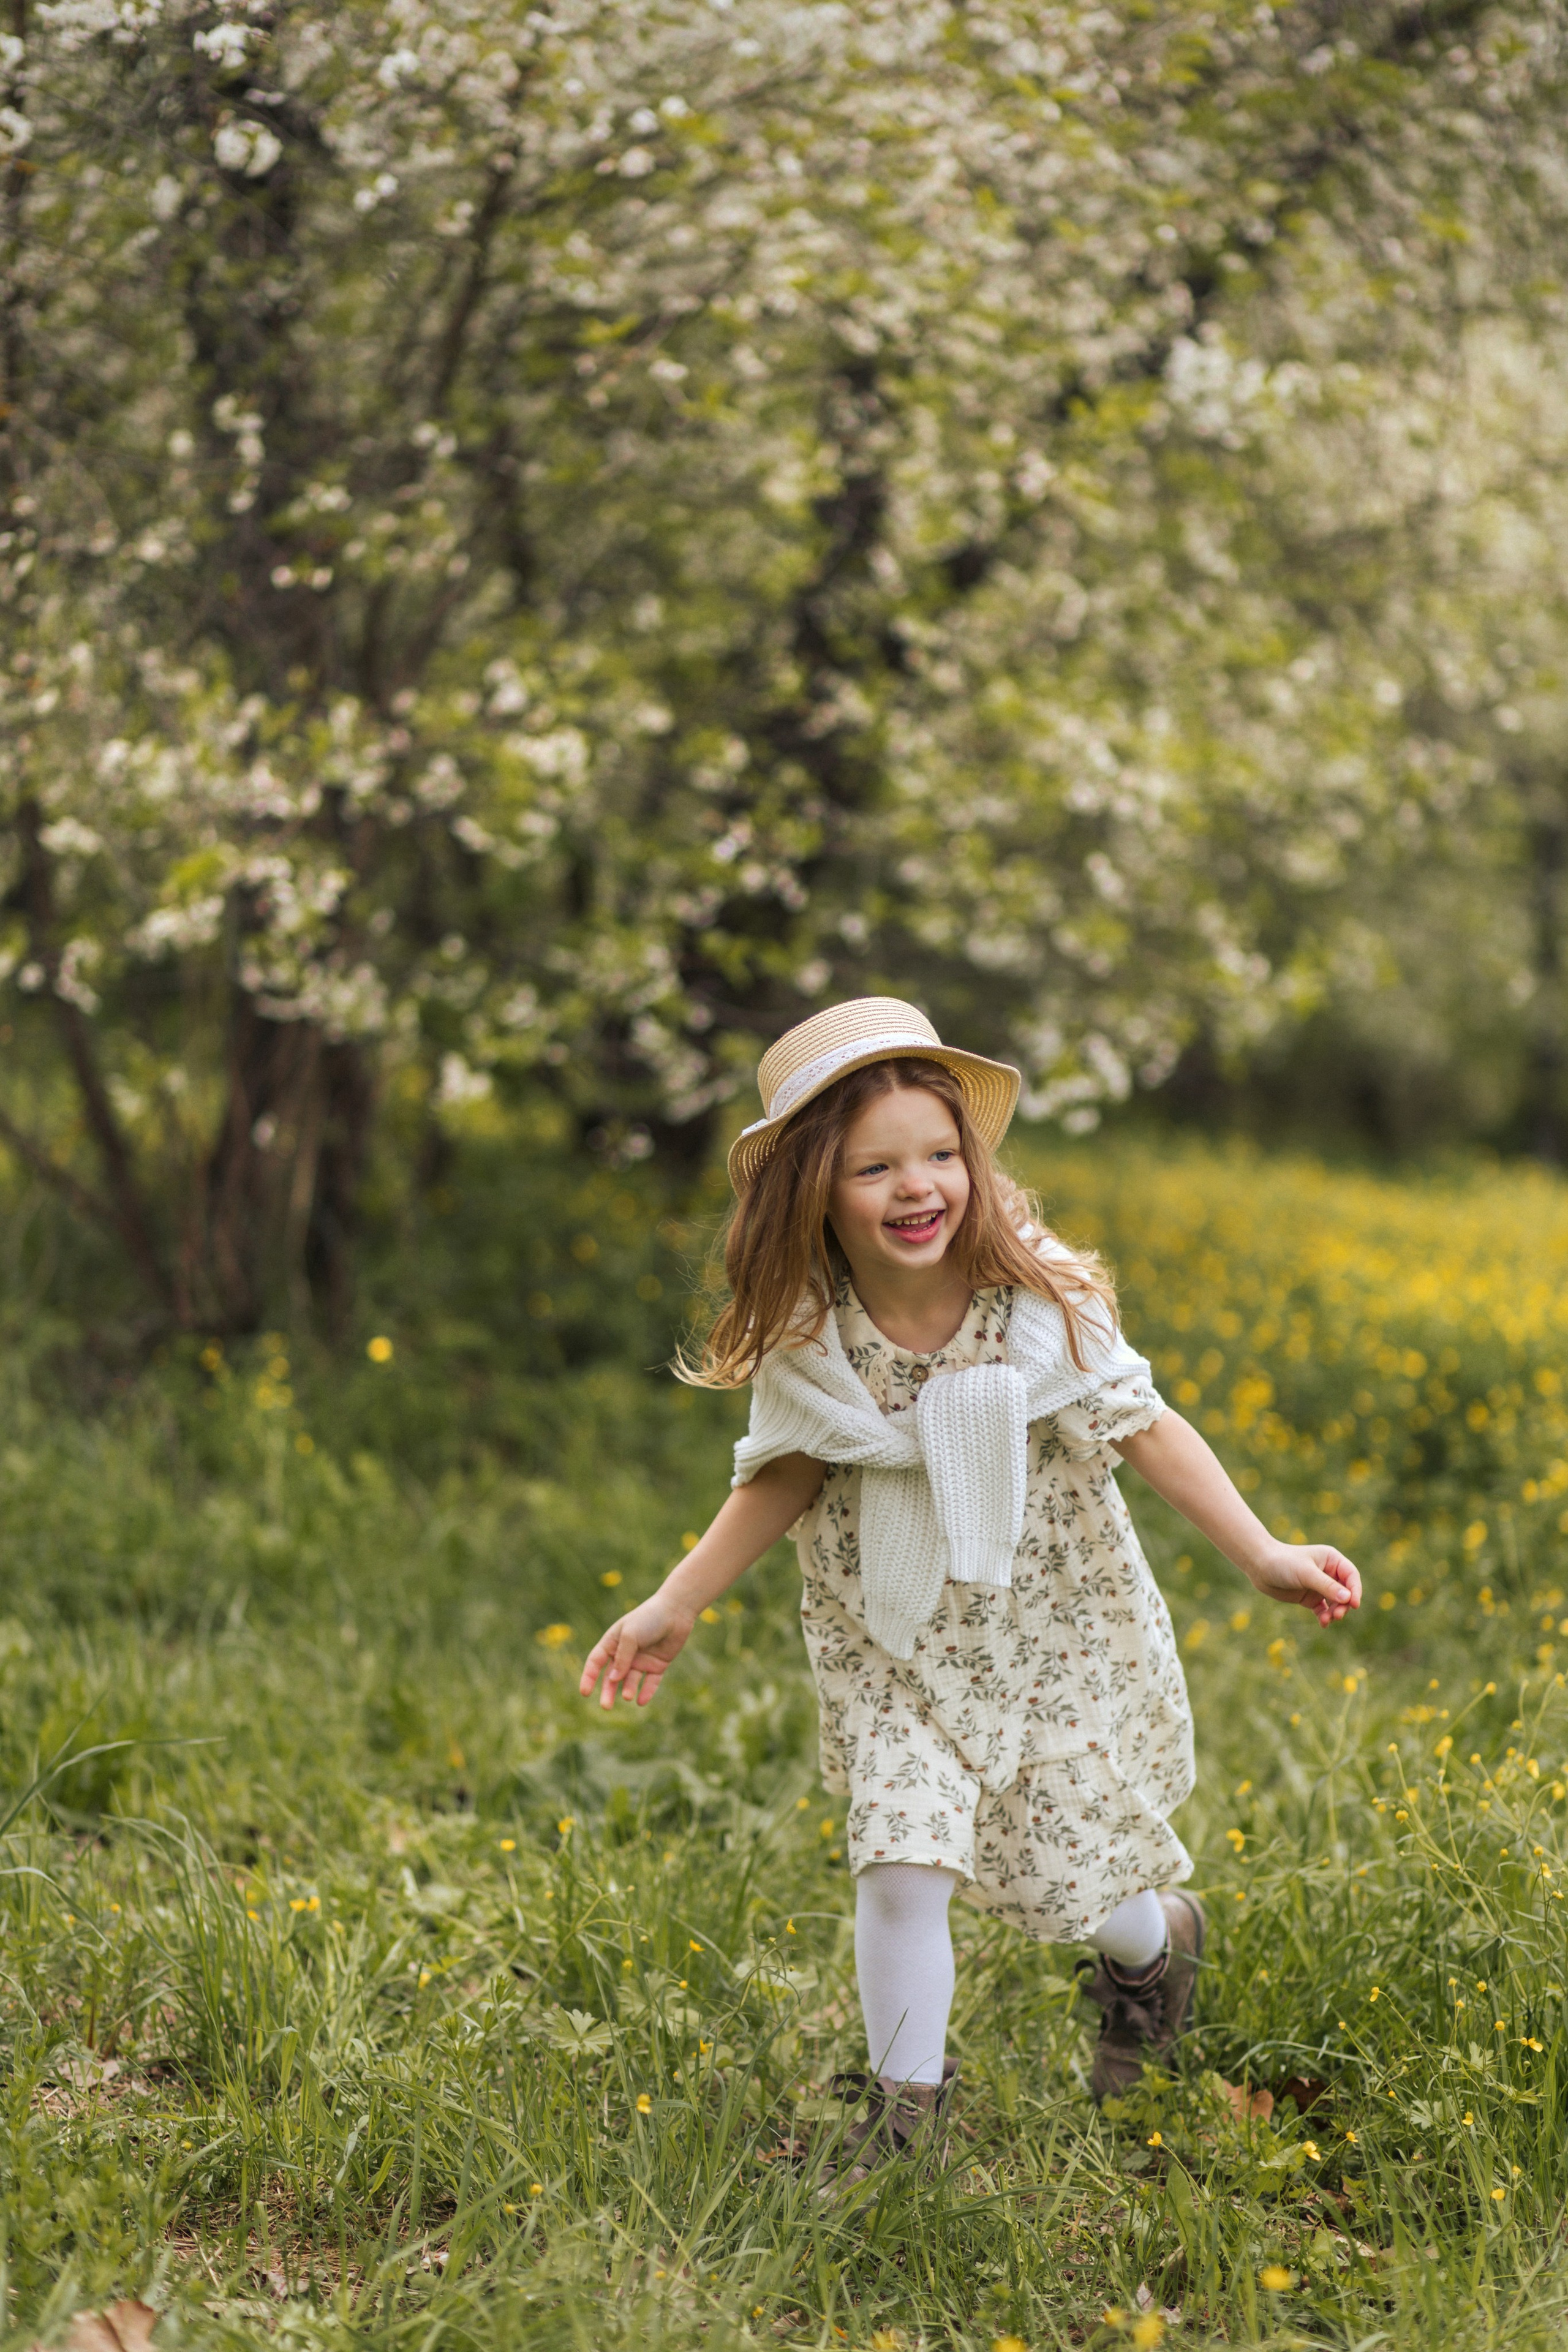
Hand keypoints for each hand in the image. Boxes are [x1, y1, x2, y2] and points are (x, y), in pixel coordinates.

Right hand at [579, 1589, 694, 1709]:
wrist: (676, 1612)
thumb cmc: (648, 1619)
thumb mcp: (630, 1636)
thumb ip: (622, 1658)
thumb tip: (613, 1680)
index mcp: (613, 1642)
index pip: (596, 1662)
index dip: (588, 1677)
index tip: (585, 1693)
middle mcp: (625, 1653)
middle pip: (612, 1677)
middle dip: (608, 1691)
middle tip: (606, 1706)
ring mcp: (641, 1660)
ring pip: (630, 1681)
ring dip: (627, 1690)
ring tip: (627, 1696)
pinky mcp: (657, 1665)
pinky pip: (650, 1683)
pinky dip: (646, 1692)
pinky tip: (641, 1701)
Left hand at [1245, 1542, 1361, 1626]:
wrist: (1259, 1567)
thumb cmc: (1283, 1563)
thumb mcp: (1306, 1573)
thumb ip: (1327, 1586)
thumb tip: (1348, 1598)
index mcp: (1331, 1560)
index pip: (1351, 1576)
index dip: (1355, 1590)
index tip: (1354, 1604)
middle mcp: (1328, 1573)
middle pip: (1346, 1592)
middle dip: (1343, 1605)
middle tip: (1337, 1616)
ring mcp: (1320, 1586)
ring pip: (1336, 1603)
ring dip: (1334, 1612)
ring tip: (1326, 1619)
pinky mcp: (1310, 1598)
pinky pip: (1324, 1610)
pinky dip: (1325, 1617)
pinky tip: (1322, 1623)